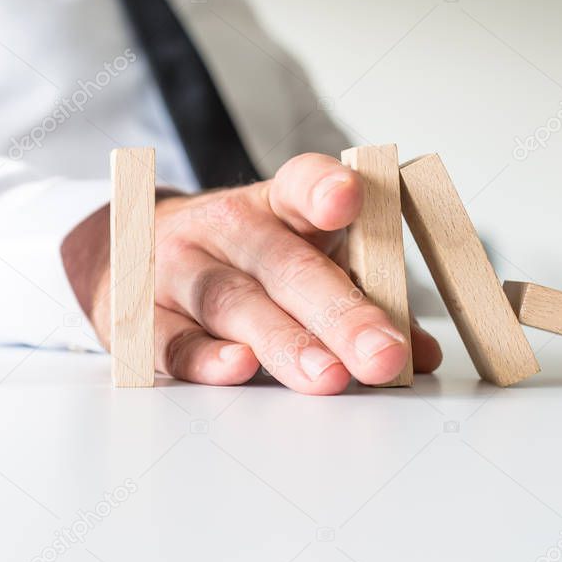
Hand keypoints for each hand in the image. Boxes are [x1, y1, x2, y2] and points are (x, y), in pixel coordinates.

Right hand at [62, 153, 441, 394]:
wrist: (143, 252)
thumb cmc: (246, 260)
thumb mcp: (304, 259)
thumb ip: (362, 300)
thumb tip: (419, 355)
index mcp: (275, 205)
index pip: (299, 184)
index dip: (322, 189)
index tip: (348, 198)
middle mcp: (226, 228)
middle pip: (283, 265)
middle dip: (339, 312)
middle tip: (382, 354)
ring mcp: (179, 268)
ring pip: (233, 303)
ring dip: (284, 342)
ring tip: (329, 377)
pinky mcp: (142, 314)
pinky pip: (173, 338)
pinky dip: (206, 357)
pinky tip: (239, 369)